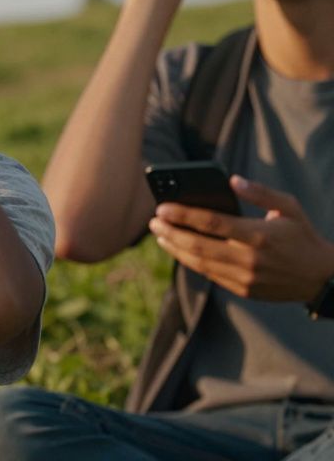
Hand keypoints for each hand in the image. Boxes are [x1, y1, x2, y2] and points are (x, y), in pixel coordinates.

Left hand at [150, 176, 333, 301]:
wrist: (321, 277)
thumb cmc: (302, 235)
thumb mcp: (290, 207)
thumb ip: (261, 192)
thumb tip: (232, 180)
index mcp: (260, 235)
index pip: (213, 223)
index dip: (183, 215)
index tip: (161, 208)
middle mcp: (250, 259)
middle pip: (198, 246)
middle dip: (171, 233)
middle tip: (153, 222)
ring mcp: (245, 277)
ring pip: (199, 263)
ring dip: (175, 249)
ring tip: (160, 236)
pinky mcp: (243, 290)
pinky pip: (210, 275)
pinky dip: (191, 262)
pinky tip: (179, 250)